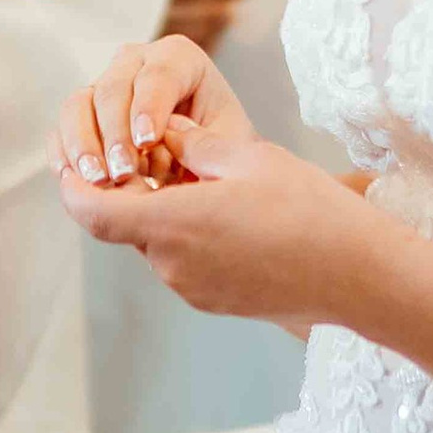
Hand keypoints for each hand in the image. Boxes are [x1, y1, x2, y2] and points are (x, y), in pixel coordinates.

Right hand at [52, 33, 251, 186]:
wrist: (202, 168)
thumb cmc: (220, 152)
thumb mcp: (230, 144)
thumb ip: (206, 140)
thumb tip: (169, 138)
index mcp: (178, 58)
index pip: (159, 73)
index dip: (149, 106)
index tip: (148, 141)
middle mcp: (135, 63)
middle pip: (113, 88)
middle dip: (116, 133)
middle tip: (124, 173)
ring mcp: (103, 87)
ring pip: (78, 104)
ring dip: (84, 144)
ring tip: (99, 180)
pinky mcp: (81, 116)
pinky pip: (60, 129)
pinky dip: (63, 154)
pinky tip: (75, 180)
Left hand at [59, 120, 367, 329]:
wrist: (360, 277)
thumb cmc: (310, 210)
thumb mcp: (249, 157)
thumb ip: (192, 143)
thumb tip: (159, 130)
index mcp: (172, 223)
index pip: (89, 210)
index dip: (73, 185)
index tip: (79, 159)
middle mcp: (171, 264)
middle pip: (123, 224)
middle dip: (132, 189)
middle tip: (160, 153)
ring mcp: (190, 289)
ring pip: (155, 242)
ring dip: (165, 213)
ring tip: (209, 182)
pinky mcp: (211, 301)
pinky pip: (181, 262)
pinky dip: (188, 237)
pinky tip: (231, 216)